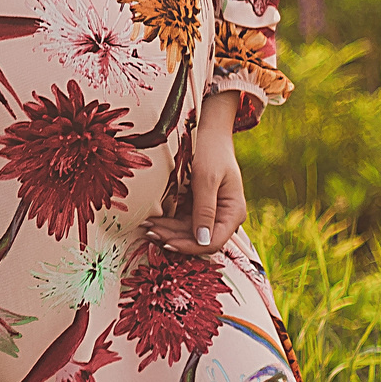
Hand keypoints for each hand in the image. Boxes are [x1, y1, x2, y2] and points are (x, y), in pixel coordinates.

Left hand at [144, 94, 244, 255]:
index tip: (167, 243)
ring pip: (189, 232)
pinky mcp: (199, 207)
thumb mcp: (206, 179)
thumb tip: (203, 241)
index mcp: (234, 212)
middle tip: (149, 233)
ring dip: (168, 232)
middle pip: (199, 239)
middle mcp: (225, 217)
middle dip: (174, 239)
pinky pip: (184, 222)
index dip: (190, 247)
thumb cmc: (211, 153)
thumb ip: (205, 210)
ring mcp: (212, 213)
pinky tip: (152, 221)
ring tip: (146, 228)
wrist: (209, 134)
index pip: (214, 242)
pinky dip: (169, 223)